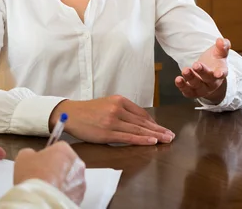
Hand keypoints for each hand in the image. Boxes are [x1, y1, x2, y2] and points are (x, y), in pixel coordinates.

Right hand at [14, 142, 85, 205]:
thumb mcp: (24, 156)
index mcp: (64, 149)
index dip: (48, 155)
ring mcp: (80, 182)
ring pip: (70, 179)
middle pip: (66, 163)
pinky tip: (52, 195)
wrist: (40, 198)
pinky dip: (63, 194)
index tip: (41, 162)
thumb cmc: (33, 176)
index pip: (58, 148)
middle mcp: (76, 164)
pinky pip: (71, 192)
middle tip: (43, 175)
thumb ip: (31, 152)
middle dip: (57, 168)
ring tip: (47, 187)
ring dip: (62, 182)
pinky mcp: (80, 197)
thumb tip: (31, 155)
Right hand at [50, 96, 174, 145]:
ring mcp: (112, 121)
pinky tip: (152, 141)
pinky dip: (142, 139)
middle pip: (143, 121)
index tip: (163, 128)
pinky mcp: (107, 132)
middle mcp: (117, 109)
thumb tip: (140, 122)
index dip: (154, 122)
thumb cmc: (87, 111)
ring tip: (166, 140)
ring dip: (154, 135)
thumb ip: (122, 111)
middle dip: (159, 129)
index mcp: (118, 100)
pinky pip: (128, 137)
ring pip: (138, 129)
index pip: (142, 113)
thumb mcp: (106, 104)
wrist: (69, 114)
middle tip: (171, 136)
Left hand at [176, 38, 228, 103]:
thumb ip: (222, 46)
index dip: (221, 73)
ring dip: (190, 78)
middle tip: (196, 65)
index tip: (219, 73)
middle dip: (202, 72)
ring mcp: (202, 88)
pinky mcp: (192, 91)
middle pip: (208, 78)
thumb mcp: (219, 53)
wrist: (209, 76)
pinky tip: (178, 79)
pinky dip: (182, 87)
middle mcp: (212, 82)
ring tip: (185, 70)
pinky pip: (188, 91)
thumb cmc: (214, 62)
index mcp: (220, 72)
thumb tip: (221, 40)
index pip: (222, 73)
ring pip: (197, 85)